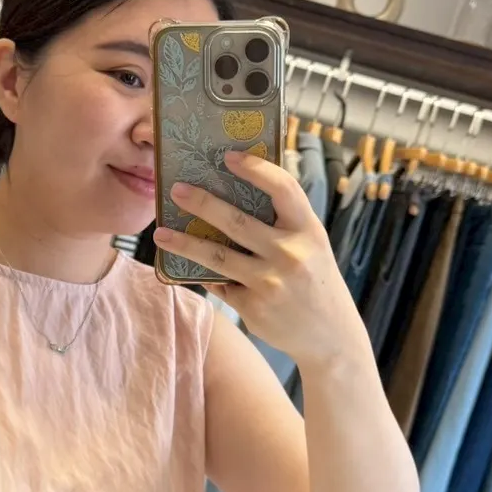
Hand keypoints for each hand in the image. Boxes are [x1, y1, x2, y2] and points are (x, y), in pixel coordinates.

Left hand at [153, 151, 366, 368]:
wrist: (331, 336)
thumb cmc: (314, 279)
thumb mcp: (311, 245)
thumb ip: (283, 222)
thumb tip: (233, 192)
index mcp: (308, 230)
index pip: (283, 189)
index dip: (256, 169)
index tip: (228, 156)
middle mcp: (290, 254)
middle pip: (237, 222)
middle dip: (202, 203)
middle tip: (176, 190)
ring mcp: (270, 282)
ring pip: (217, 256)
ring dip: (184, 243)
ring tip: (161, 234)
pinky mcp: (253, 307)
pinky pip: (219, 283)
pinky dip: (202, 274)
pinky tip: (184, 266)